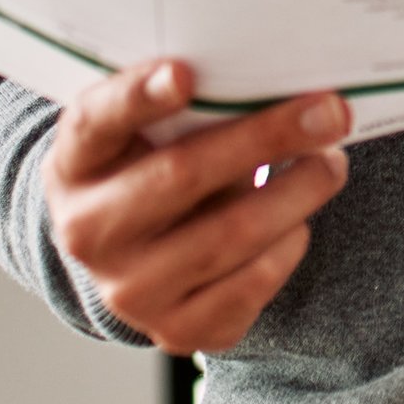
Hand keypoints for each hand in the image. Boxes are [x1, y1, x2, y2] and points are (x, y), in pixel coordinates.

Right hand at [46, 60, 350, 354]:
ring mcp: (128, 290)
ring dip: (297, 192)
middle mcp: (87, 232)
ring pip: (229, 235)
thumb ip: (192, 107)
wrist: (139, 257)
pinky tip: (298, 221)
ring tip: (330, 163)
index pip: (95, 123)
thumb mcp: (148, 132)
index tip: (184, 74)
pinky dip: (289, 244)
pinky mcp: (176, 329)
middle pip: (182, 175)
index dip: (138, 97)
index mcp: (74, 165)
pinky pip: (251, 285)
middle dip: (266, 137)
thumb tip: (281, 87)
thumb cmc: (154, 168)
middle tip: (328, 112)